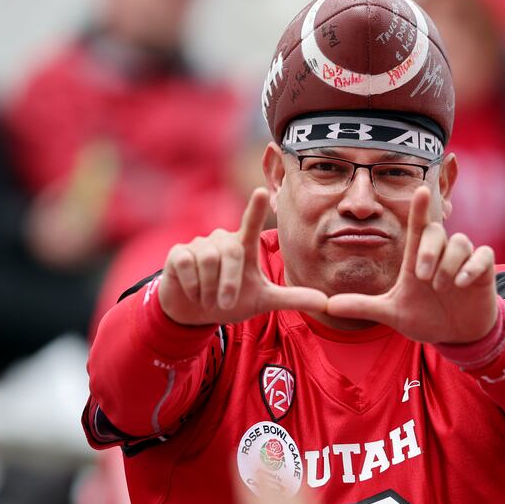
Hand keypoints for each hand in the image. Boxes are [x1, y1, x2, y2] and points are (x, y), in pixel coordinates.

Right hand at [159, 188, 327, 325]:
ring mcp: (199, 244)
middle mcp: (223, 239)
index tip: (262, 190)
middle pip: (231, 253)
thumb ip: (292, 298)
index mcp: (244, 247)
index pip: (252, 223)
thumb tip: (325, 302)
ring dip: (210, 288)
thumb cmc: (232, 300)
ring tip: (209, 298)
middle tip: (226, 303)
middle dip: (230, 283)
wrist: (196, 312)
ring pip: (207, 261)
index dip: (256, 208)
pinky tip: (193, 291)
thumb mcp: (264, 300)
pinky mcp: (179, 254)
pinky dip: (193, 287)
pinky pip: (187, 267)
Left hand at [326, 186, 496, 343]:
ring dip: (448, 265)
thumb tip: (329, 305)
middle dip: (429, 251)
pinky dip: (472, 268)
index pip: (417, 226)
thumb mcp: (392, 313)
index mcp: (418, 258)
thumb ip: (362, 307)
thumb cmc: (426, 317)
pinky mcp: (483, 270)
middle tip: (424, 278)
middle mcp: (441, 254)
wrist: (457, 335)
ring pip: (459, 242)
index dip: (419, 208)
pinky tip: (462, 283)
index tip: (421, 189)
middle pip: (436, 231)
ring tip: (442, 288)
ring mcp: (463, 261)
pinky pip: (482, 255)